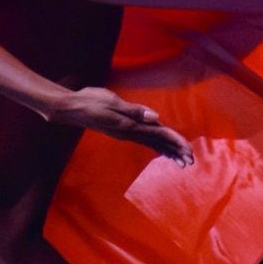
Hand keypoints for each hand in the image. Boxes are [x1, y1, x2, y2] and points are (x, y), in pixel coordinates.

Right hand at [46, 87, 193, 164]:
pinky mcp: (123, 131)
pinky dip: (156, 146)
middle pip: (158, 143)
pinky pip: (144, 141)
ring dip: (167, 151)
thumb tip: (156, 118)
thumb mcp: (113, 103)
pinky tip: (161, 150)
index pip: (159, 134)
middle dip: (175, 151)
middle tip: (191, 160)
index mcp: (131, 126)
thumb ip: (134, 111)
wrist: (72, 109)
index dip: (175, 141)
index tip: (188, 149)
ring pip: (152, 144)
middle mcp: (131, 132)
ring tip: (181, 160)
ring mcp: (126, 133)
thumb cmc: (91, 102)